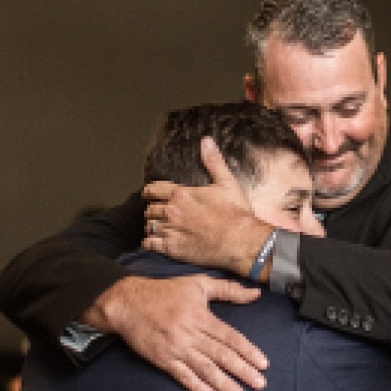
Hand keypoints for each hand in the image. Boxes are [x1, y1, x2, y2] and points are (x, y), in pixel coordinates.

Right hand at [99, 275, 267, 390]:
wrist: (127, 302)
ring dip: (224, 384)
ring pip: (205, 368)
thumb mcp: (197, 283)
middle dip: (242, 371)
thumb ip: (228, 289)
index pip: (230, 337)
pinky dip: (197, 386)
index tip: (263, 364)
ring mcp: (176, 348)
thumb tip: (255, 293)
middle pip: (221, 355)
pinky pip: (182, 376)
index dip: (248, 351)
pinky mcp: (162, 359)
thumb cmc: (165, 292)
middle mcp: (190, 333)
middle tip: (260, 384)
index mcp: (201, 316)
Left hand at [141, 137, 272, 277]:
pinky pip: (150, 244)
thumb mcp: (227, 183)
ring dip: (152, 226)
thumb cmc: (236, 214)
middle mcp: (173, 212)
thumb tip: (206, 141)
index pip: (154, 189)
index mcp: (182, 194)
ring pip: (149, 226)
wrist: (242, 242)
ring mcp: (172, 231)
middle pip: (150, 209)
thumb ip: (213, 162)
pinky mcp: (173, 250)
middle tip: (158, 213)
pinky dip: (150, 242)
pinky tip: (156, 242)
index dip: (149, 191)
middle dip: (153, 210)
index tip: (149, 194)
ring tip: (158, 227)